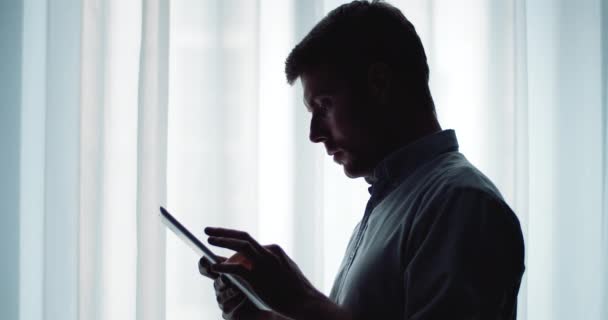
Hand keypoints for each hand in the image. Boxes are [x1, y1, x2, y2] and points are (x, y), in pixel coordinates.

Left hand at [204, 227, 327, 318]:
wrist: (305, 302)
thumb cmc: (294, 289)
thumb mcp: (283, 271)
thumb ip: (267, 265)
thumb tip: (247, 265)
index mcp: (274, 250)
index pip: (249, 241)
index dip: (232, 239)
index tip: (221, 237)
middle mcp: (268, 253)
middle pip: (242, 237)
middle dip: (223, 232)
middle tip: (208, 230)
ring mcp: (264, 265)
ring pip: (240, 247)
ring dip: (222, 242)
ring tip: (208, 242)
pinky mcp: (258, 278)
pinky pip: (237, 269)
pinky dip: (224, 267)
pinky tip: (215, 268)